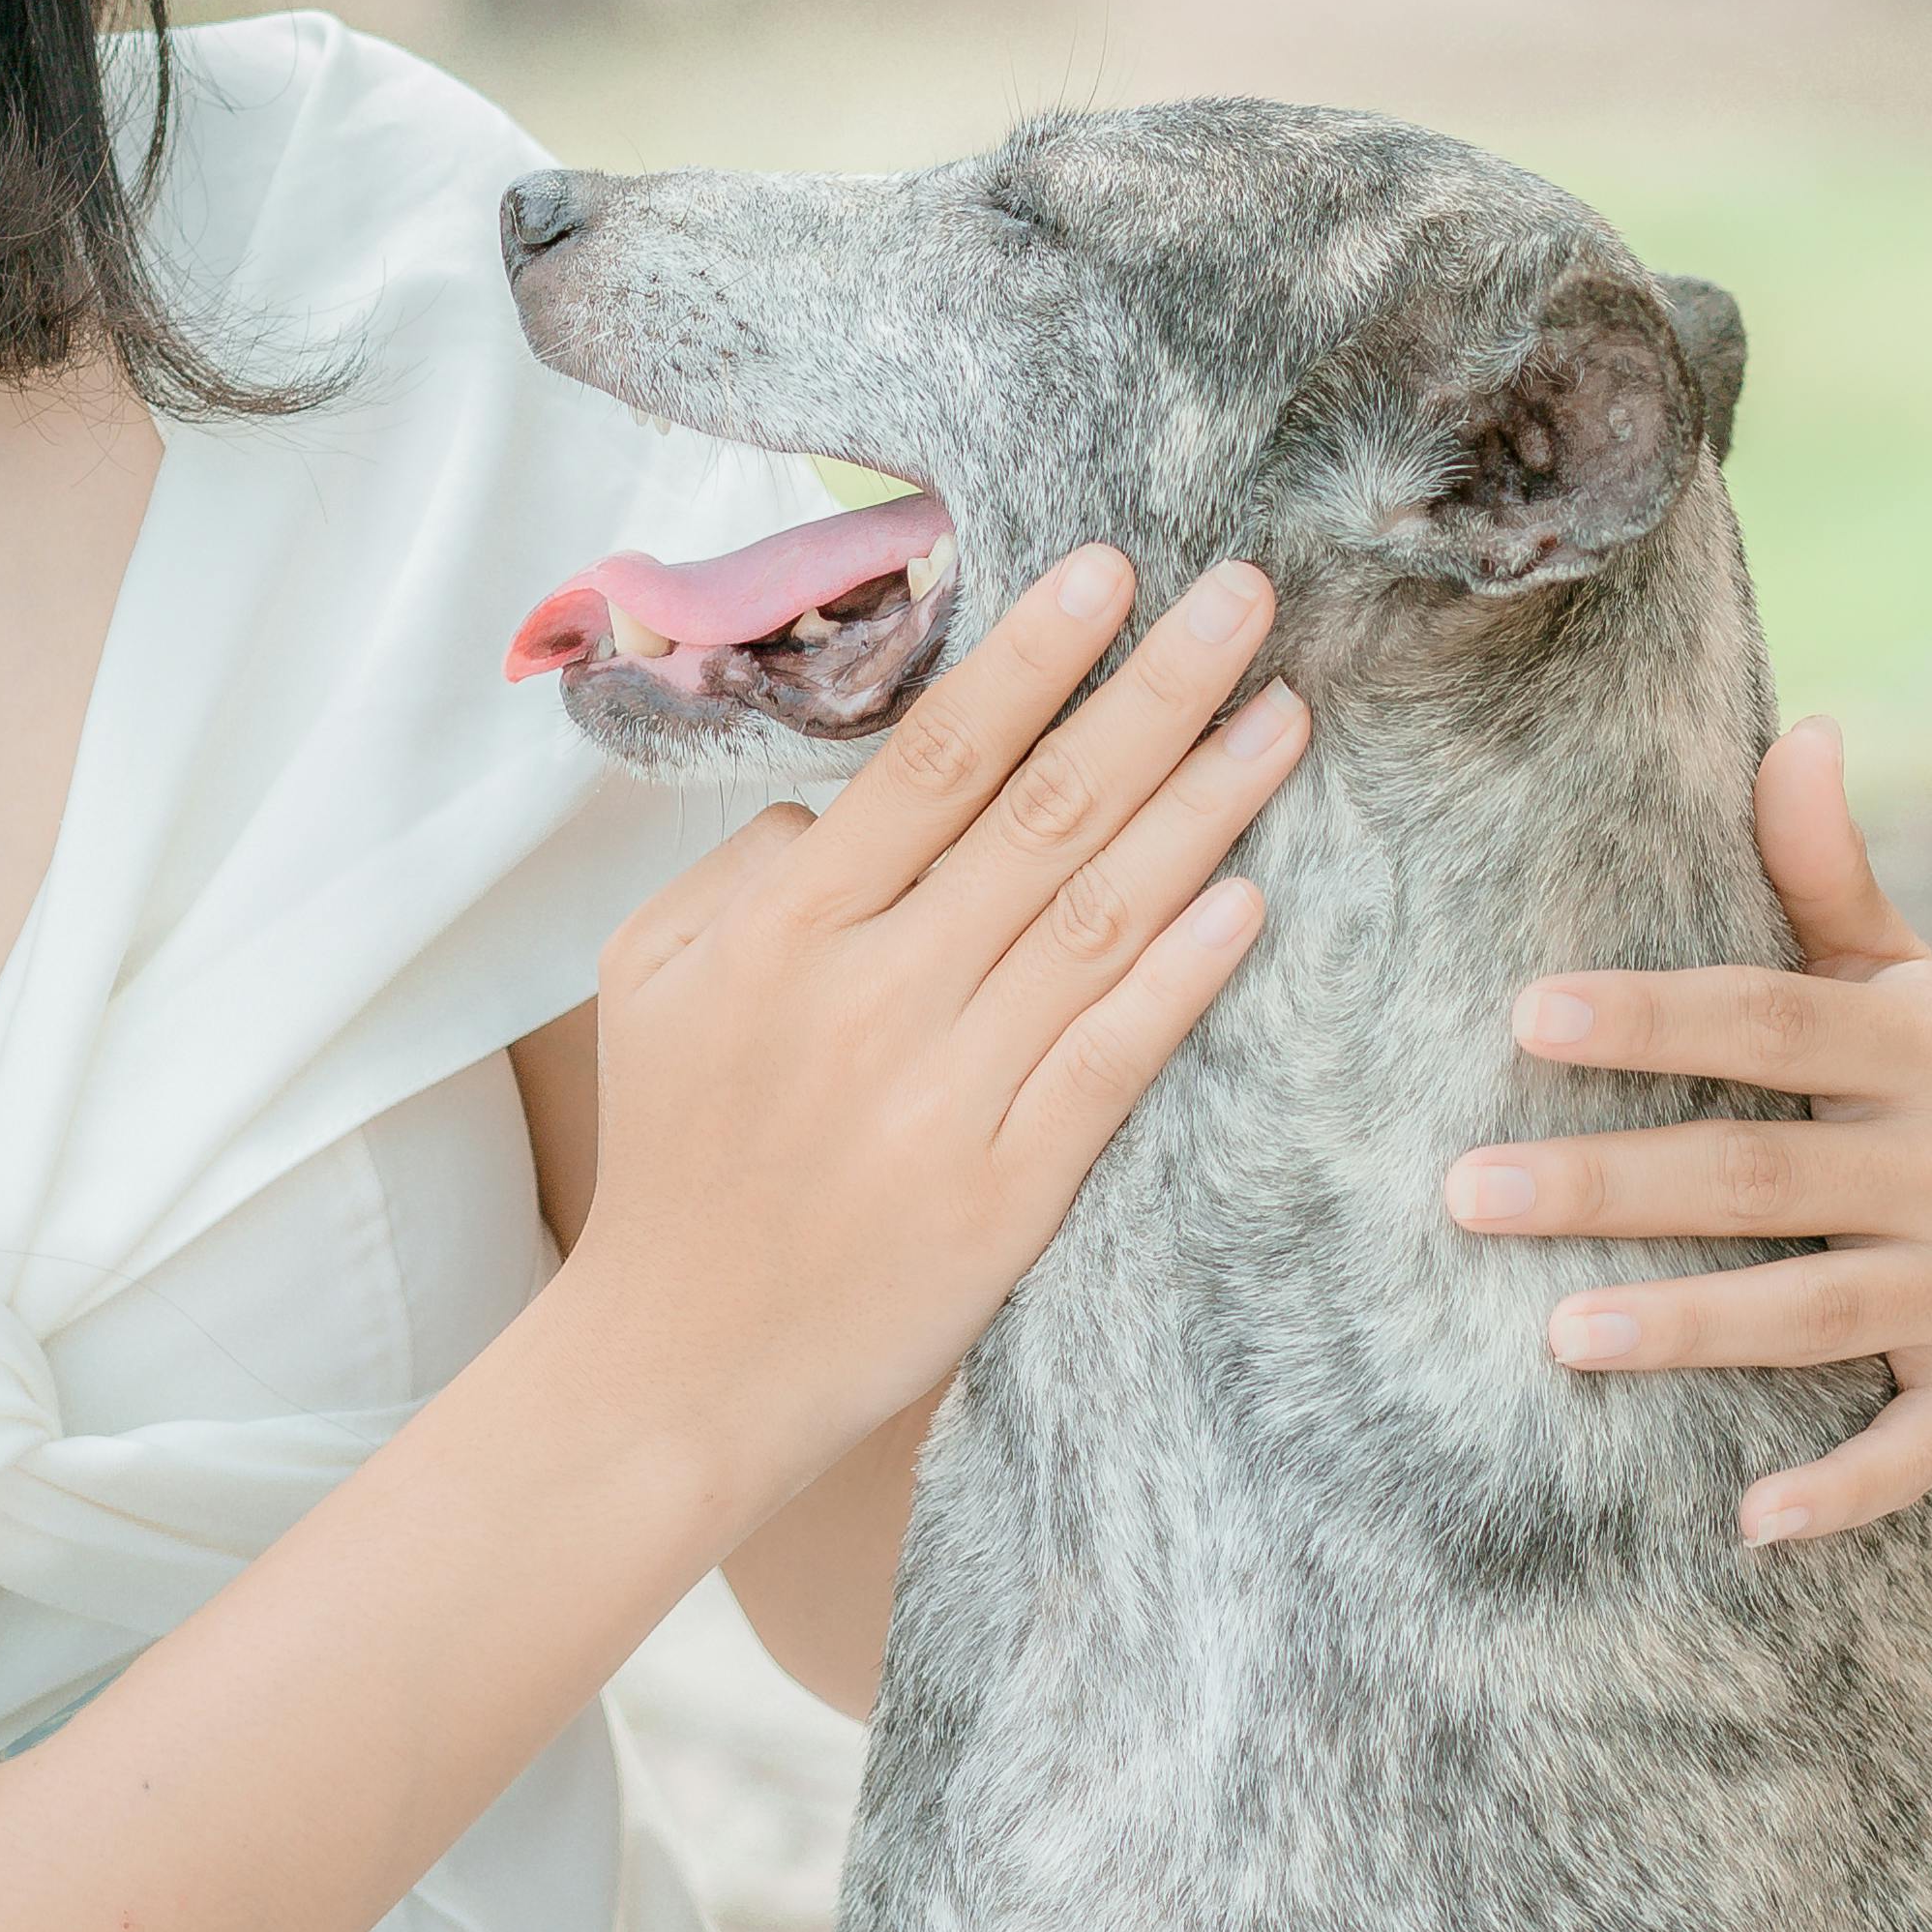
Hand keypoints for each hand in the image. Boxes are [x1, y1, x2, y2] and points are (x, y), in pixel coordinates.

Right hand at [566, 543, 1311, 1512]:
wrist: (681, 1363)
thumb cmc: (676, 1153)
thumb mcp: (650, 979)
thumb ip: (743, 869)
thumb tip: (845, 799)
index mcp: (785, 930)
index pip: (932, 761)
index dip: (1032, 658)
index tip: (1111, 569)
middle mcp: (873, 996)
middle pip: (1041, 814)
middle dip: (1155, 692)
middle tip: (1245, 597)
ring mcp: (947, 1095)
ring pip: (1099, 920)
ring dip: (1203, 808)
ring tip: (1281, 716)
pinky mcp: (1008, 1192)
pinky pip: (1113, 1060)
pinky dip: (1183, 975)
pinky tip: (1249, 898)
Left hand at [1439, 718, 1931, 1547]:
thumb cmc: (1899, 1069)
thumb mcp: (1882, 968)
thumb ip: (1823, 872)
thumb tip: (1802, 730)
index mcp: (1925, 1042)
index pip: (1768, 1024)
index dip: (1651, 1019)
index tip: (1523, 1015)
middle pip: (1762, 1173)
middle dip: (1609, 1185)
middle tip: (1465, 1190)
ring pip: (1816, 1308)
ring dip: (1686, 1326)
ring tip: (1555, 1332)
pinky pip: (1919, 1448)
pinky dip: (1842, 1484)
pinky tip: (1742, 1516)